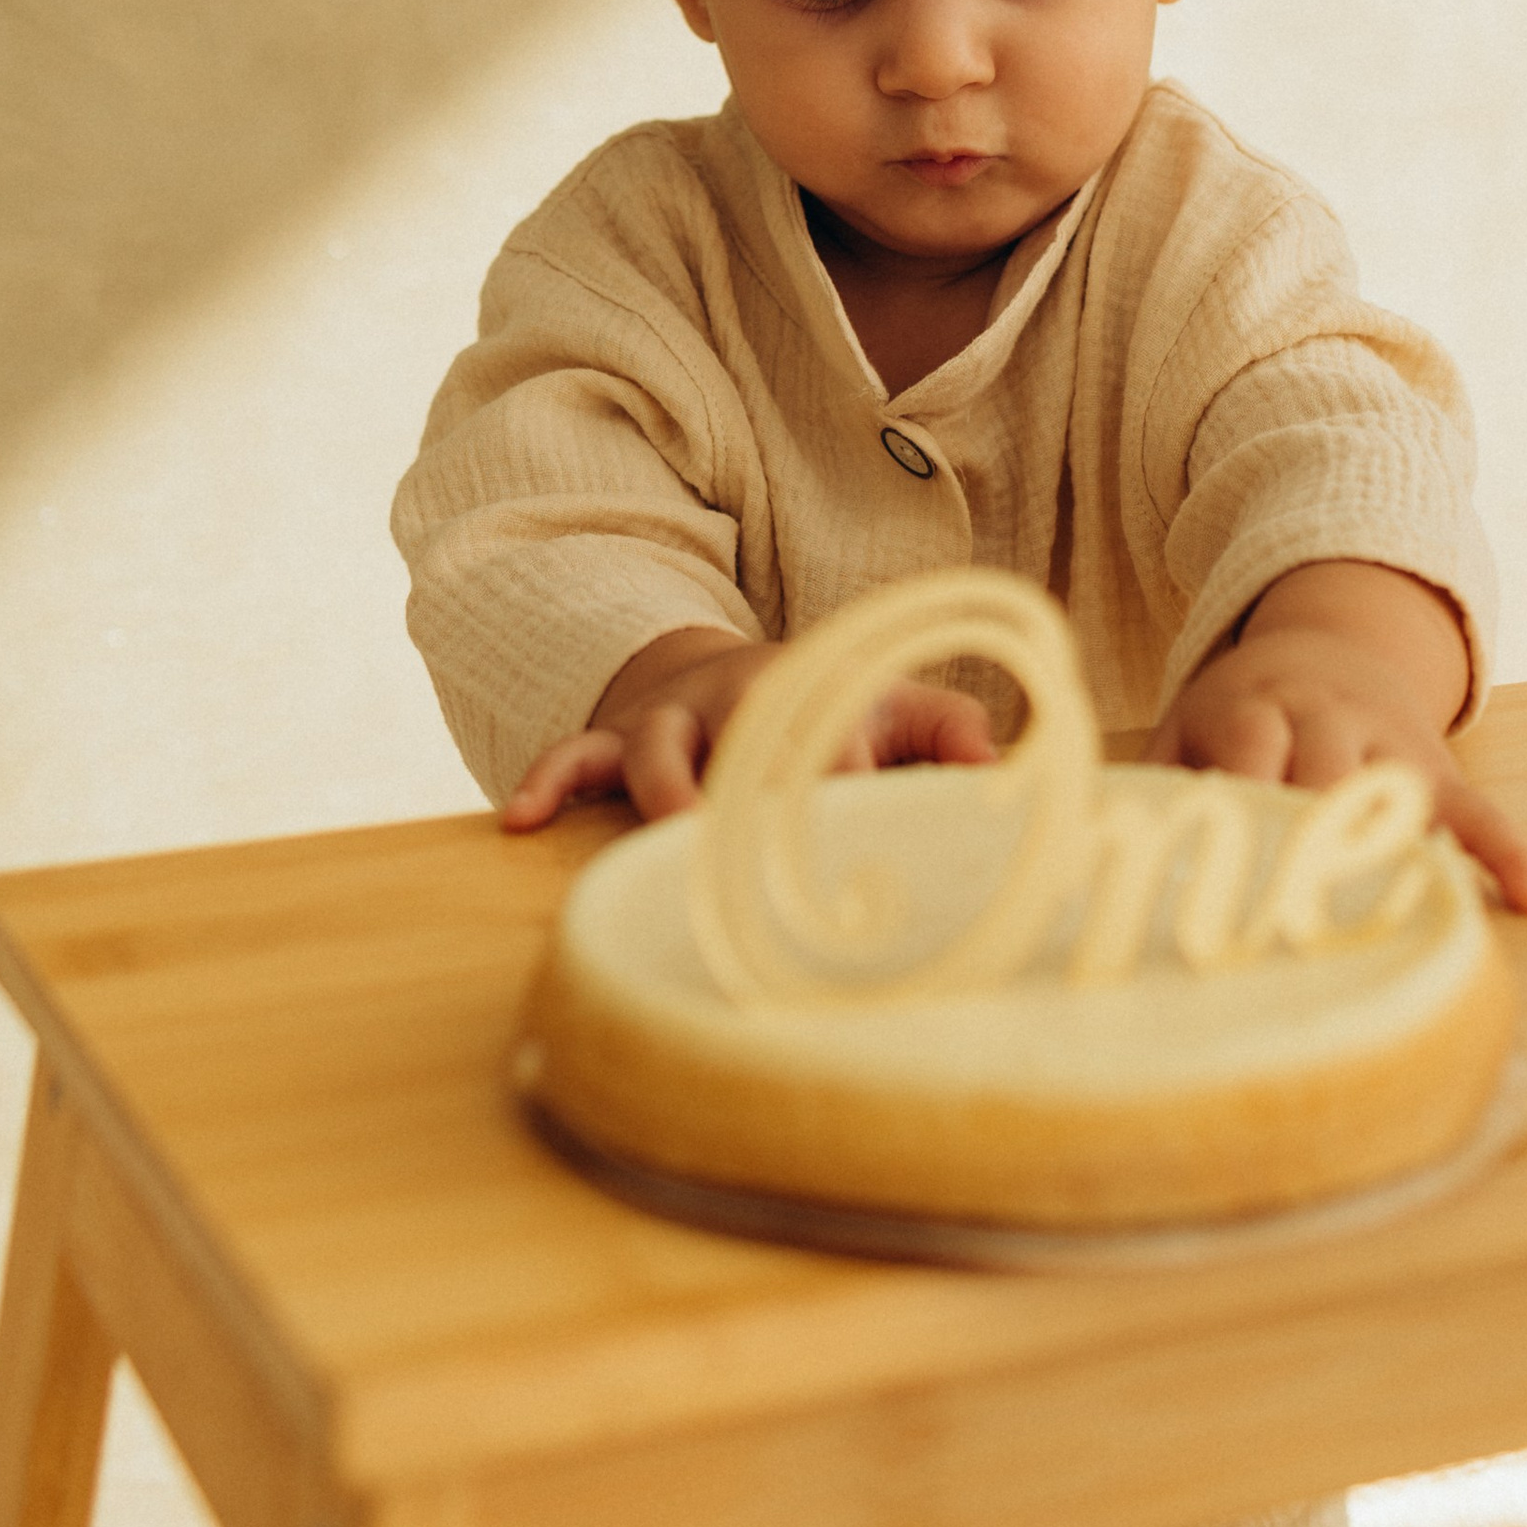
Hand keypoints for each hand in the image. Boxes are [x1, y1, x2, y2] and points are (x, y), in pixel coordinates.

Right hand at [502, 631, 994, 828]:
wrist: (729, 671)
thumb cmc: (832, 707)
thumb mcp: (900, 706)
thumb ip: (954, 734)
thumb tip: (1007, 772)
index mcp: (819, 697)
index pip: (838, 740)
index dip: (852, 780)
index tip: (868, 829)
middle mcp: (742, 703)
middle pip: (745, 744)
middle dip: (754, 796)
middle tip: (768, 854)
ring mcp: (674, 721)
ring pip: (656, 751)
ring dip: (665, 796)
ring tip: (673, 842)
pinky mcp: (617, 739)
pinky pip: (573, 755)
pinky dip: (547, 781)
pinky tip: (519, 820)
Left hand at [1149, 562, 1526, 918]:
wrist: (1331, 646)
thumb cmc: (1239, 717)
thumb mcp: (1184, 727)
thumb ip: (1141, 783)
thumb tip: (1062, 830)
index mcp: (1252, 706)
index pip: (1251, 743)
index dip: (1243, 792)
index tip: (1227, 861)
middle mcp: (1325, 716)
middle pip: (1326, 770)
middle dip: (1319, 832)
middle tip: (1302, 913)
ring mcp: (1389, 742)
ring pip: (1399, 792)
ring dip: (1400, 849)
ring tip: (1397, 920)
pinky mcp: (1438, 769)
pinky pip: (1479, 811)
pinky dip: (1508, 852)